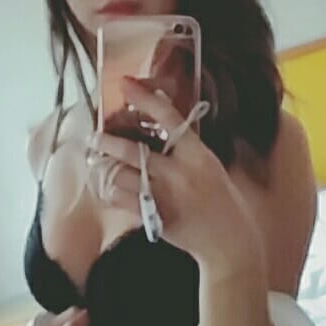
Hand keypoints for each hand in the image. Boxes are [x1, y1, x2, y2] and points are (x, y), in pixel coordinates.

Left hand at [89, 77, 262, 275]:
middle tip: (95, 136)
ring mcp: (166, 196)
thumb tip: (174, 124)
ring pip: (122, 176)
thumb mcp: (216, 167)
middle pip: (134, 151)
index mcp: (198, 154)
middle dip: (108, 141)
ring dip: (106, 169)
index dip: (144, 98)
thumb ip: (192, 148)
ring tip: (98, 163)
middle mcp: (180, 172)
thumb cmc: (224, 202)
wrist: (230, 242)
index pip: (168, 117)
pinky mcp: (155, 217)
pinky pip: (122, 200)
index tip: (125, 83)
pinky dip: (111, 192)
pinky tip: (108, 188)